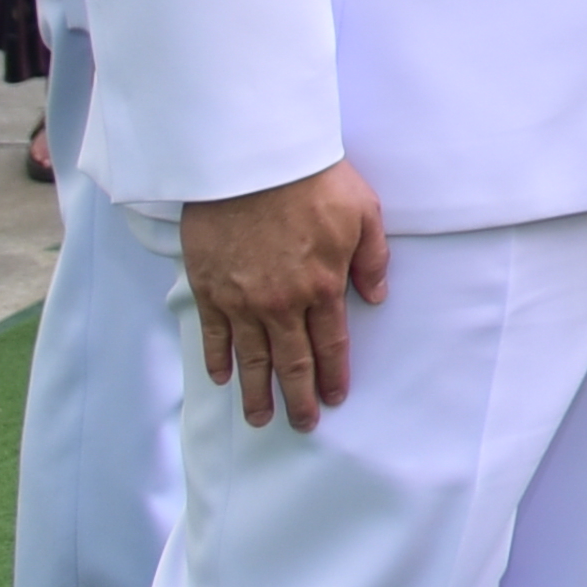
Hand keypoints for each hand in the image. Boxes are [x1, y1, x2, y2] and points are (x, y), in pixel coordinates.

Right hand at [182, 161, 394, 430]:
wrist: (252, 161)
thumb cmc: (313, 180)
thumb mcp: (364, 211)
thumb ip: (373, 258)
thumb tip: (377, 297)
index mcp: (323, 286)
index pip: (331, 344)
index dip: (334, 375)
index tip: (335, 398)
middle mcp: (282, 303)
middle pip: (291, 362)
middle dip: (298, 398)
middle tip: (301, 425)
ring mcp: (241, 300)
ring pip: (251, 358)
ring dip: (256, 392)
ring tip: (259, 419)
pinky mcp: (209, 289)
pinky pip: (213, 335)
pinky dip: (218, 360)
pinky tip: (224, 378)